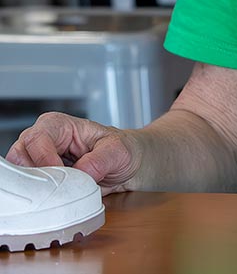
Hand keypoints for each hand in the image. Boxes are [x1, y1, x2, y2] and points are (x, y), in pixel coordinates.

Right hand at [6, 112, 140, 195]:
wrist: (128, 166)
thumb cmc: (122, 150)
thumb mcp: (118, 151)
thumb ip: (100, 160)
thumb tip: (81, 173)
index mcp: (60, 125)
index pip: (38, 139)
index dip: (44, 159)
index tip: (59, 176)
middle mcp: (44, 140)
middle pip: (20, 156)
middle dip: (34, 175)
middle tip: (54, 189)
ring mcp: (39, 160)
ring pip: (19, 174)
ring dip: (34, 187)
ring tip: (56, 194)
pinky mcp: (40, 179)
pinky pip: (27, 189)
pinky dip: (36, 197)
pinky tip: (53, 200)